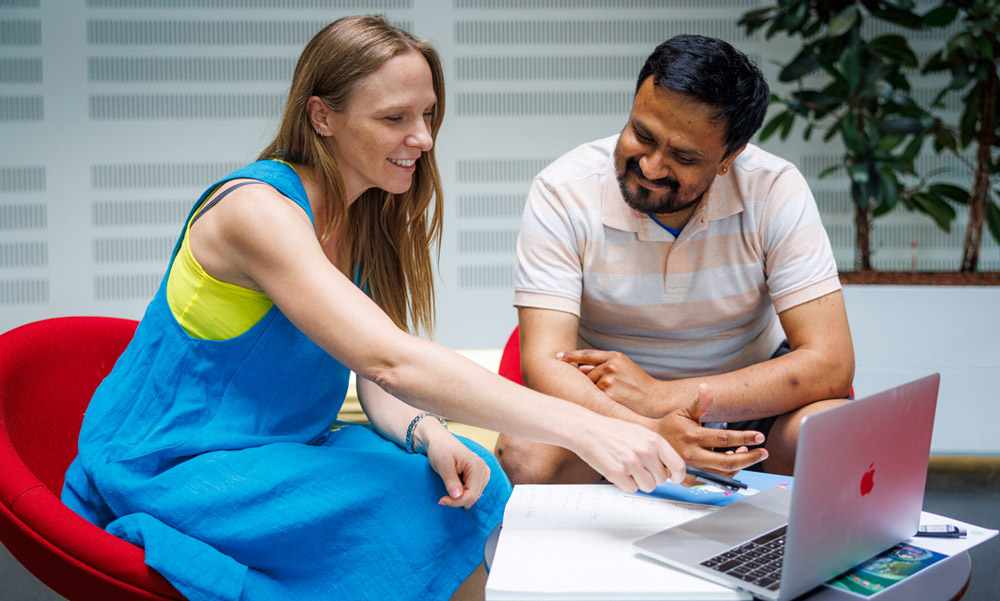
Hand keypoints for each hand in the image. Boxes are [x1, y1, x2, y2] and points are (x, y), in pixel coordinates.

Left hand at [425, 431, 490, 508]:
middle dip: (457, 500)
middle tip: (442, 497)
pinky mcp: (480, 477)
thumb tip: (457, 496)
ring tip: (449, 486)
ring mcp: (483, 474)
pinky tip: (455, 485)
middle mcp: (484, 470)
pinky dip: (462, 494)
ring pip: (473, 497)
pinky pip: (473, 493)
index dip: (456, 502)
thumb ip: (451, 481)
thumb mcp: (443, 465)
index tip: (441, 501)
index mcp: (477, 466)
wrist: (440, 441)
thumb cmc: (440, 450)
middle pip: (473, 498)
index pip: (471, 495)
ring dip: (459, 497)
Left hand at [557, 349, 679, 417]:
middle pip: (587, 374)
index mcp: (615, 356)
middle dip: (591, 383)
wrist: (656, 399)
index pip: (586, 354)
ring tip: (615, 397)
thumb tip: (581, 368)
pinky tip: (611, 403)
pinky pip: (594, 398)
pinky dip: (597, 401)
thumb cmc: (639, 385)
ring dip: (595, 393)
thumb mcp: (624, 368)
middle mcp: (610, 366)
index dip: (570, 355)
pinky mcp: (608, 395)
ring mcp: (608, 380)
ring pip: (589, 387)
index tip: (557, 356)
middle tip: (609, 391)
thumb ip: (604, 366)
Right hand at [569, 414, 686, 493]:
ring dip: (639, 481)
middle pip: (662, 480)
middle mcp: (645, 452)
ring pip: (648, 487)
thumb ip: (657, 449)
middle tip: (639, 467)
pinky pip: (631, 488)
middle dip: (652, 477)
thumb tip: (670, 468)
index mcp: (654, 440)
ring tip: (628, 468)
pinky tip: (619, 470)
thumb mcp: (641, 433)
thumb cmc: (612, 431)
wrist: (587, 429)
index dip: (678, 476)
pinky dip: (625, 483)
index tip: (674, 478)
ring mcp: (631, 463)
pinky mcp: (617, 474)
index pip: (678, 466)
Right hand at [653, 383, 766, 476]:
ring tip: (745, 453)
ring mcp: (690, 469)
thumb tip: (706, 387)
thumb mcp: (684, 412)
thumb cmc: (669, 426)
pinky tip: (730, 461)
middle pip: (727, 461)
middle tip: (763, 452)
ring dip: (739, 465)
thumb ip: (700, 403)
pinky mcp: (688, 479)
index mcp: (692, 436)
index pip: (724, 439)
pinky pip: (713, 479)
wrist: (651, 444)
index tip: (759, 437)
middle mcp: (691, 455)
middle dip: (750, 458)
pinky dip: (726, 472)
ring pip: (723, 473)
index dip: (744, 438)